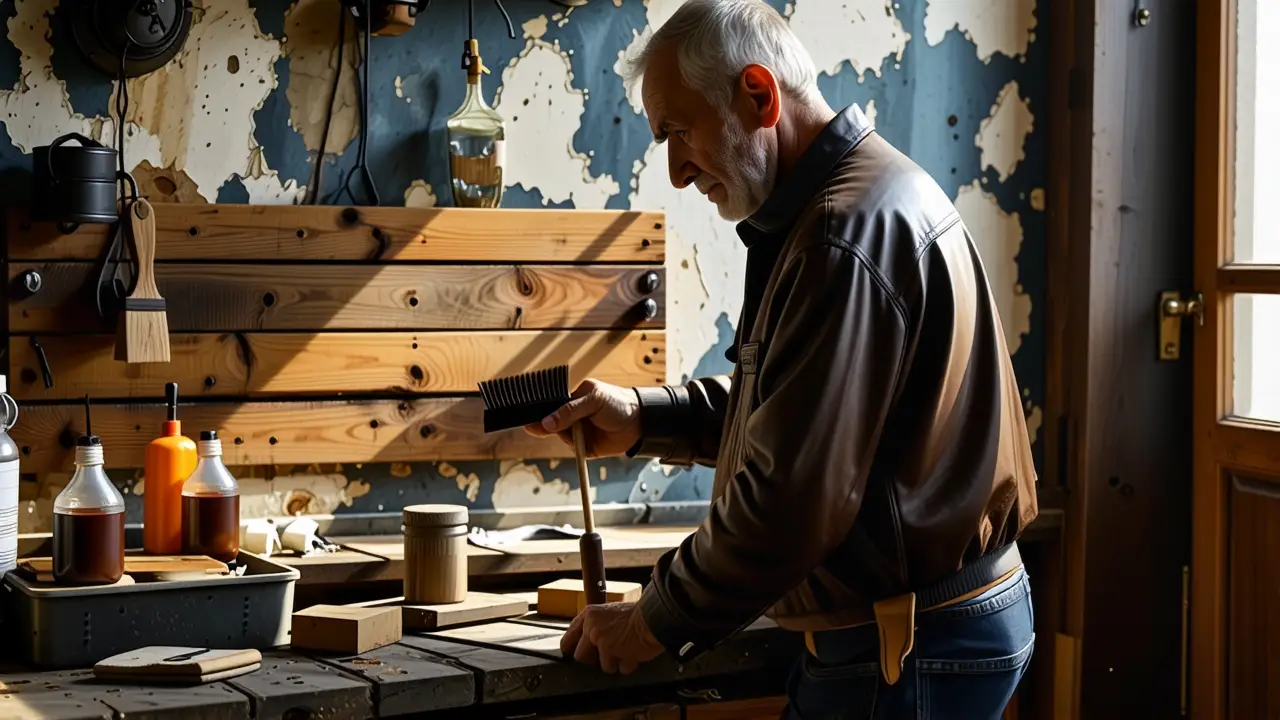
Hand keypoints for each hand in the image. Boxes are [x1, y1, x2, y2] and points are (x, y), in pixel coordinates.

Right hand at [523, 378, 641, 456]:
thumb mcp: (594, 401)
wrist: (640, 423)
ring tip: (579, 431)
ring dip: (566, 436)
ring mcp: (579, 431)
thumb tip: (546, 423)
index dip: (540, 412)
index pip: (551, 405)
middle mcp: (573, 415)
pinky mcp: (586, 446)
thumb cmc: (618, 403)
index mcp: (573, 399)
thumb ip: (570, 410)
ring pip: (562, 436)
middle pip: (551, 423)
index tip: (528, 419)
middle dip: (544, 427)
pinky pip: (574, 449)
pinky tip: (582, 443)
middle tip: (533, 429)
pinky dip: (576, 448)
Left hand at [560, 601, 663, 674]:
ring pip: (603, 666)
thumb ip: (595, 626)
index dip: (571, 649)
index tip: (573, 655)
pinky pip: (620, 669)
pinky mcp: (614, 653)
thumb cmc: (636, 615)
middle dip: (595, 660)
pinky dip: (629, 664)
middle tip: (609, 653)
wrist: (653, 617)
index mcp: (589, 616)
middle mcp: (592, 628)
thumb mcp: (609, 613)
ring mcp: (602, 641)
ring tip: (626, 648)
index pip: (568, 639)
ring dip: (616, 662)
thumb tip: (586, 642)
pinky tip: (634, 652)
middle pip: (581, 657)